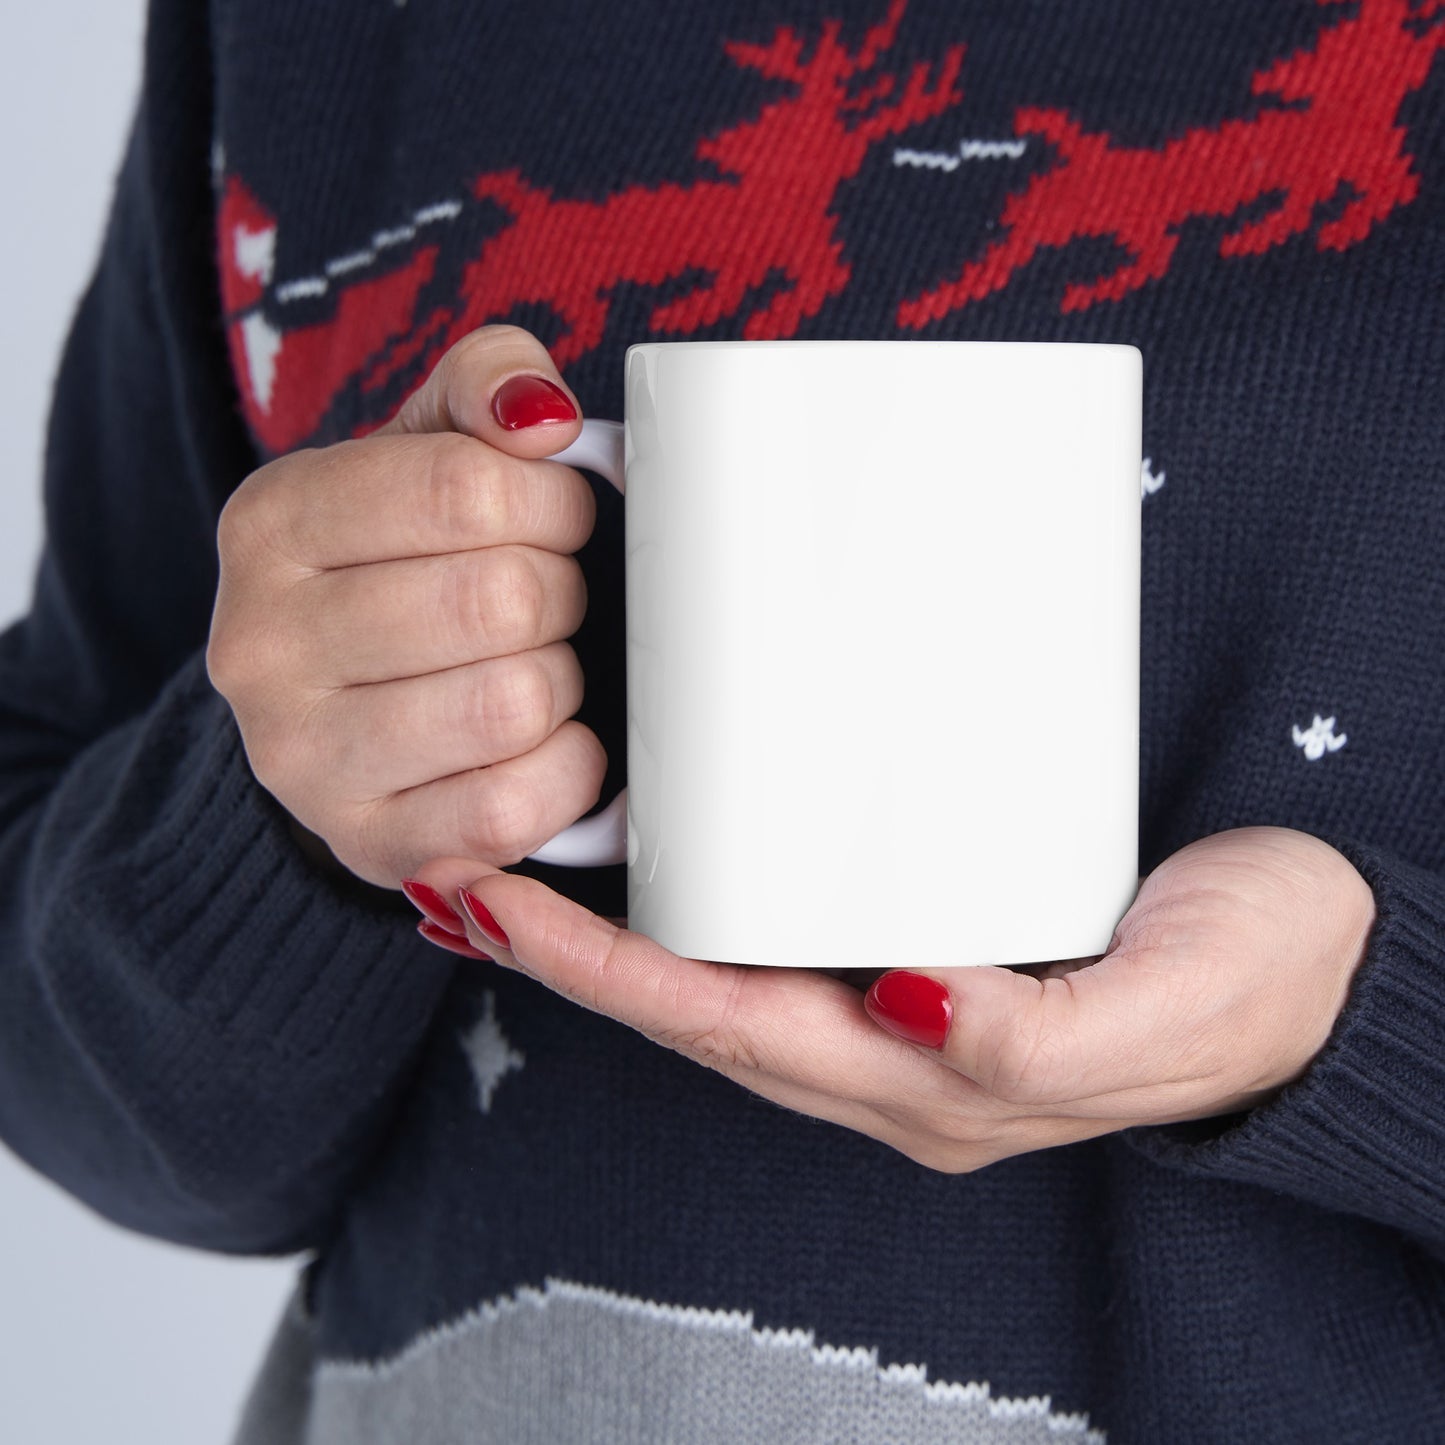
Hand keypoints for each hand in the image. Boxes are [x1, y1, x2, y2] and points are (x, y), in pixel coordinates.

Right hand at [207, 326, 605, 887]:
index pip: (466, 488)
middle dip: (560, 593)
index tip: (558, 518)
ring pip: (513, 703)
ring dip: (561, 681)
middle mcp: (261, 645)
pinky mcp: (369, 844)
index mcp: (272, 522)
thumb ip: (486, 384)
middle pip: (500, 599)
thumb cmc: (405, 563)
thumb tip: (542, 416)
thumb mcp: (428, 446)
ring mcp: (304, 759)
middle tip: (548, 600)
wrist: (342, 709)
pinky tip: (547, 743)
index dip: (553, 502)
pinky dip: (566, 770)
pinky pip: (512, 809)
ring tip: (535, 666)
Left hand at [407, 827, 1375, 1169]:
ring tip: (521, 860)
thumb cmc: (1254, 981)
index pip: (729, 1030)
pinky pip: (783, 938)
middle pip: (697, 1010)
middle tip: (464, 868)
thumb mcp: (1163, 1011)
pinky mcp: (931, 944)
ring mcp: (905, 1007)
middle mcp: (895, 1055)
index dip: (605, 976)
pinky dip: (699, 906)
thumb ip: (1035, 1038)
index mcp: (934, 1085)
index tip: (496, 904)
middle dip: (570, 956)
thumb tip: (906, 1005)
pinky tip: (663, 856)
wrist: (1326, 955)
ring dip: (616, 934)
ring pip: (727, 978)